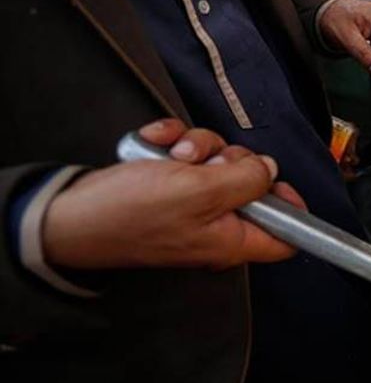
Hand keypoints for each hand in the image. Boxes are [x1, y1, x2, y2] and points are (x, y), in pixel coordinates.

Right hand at [42, 119, 305, 270]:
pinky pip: (184, 154)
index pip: (286, 237)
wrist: (66, 216)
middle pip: (250, 184)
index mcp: (232, 240)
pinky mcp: (165, 186)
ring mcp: (190, 205)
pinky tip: (154, 143)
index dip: (292, 206)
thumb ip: (244, 181)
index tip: (276, 178)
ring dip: (196, 146)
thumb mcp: (199, 192)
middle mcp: (216, 225)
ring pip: (216, 162)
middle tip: (202, 162)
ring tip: (171, 154)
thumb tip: (270, 170)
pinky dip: (170, 142)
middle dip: (229, 159)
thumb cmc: (130, 212)